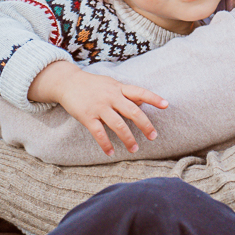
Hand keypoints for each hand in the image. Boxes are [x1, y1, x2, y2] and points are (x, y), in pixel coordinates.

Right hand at [29, 61, 167, 155]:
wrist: (68, 82)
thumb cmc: (92, 84)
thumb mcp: (111, 84)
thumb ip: (126, 93)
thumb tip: (144, 101)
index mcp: (118, 88)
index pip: (140, 92)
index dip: (153, 98)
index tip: (166, 105)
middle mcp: (111, 96)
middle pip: (132, 111)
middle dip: (145, 125)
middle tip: (153, 136)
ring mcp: (99, 106)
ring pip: (118, 125)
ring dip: (128, 138)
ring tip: (134, 149)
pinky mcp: (87, 116)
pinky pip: (99, 133)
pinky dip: (106, 144)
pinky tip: (111, 152)